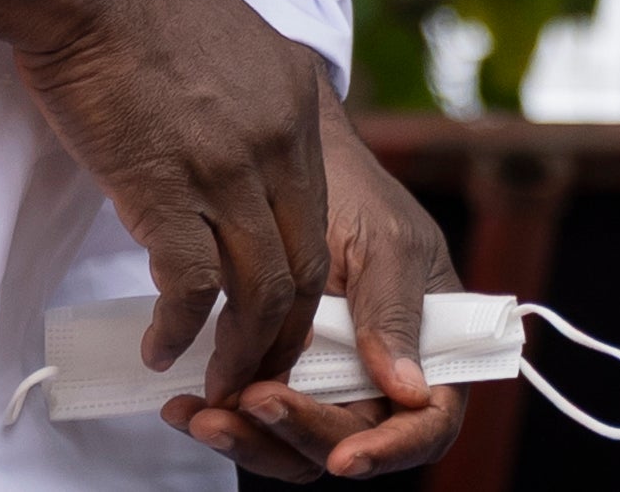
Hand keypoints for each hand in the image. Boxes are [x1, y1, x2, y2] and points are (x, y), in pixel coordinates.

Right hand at [0, 0, 332, 407]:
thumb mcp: (223, 37)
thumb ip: (241, 97)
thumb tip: (222, 139)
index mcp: (297, 98)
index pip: (318, 216)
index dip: (301, 280)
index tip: (279, 316)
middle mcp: (278, 138)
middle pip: (302, 263)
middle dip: (284, 332)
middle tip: (259, 369)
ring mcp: (227, 166)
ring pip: (258, 288)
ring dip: (241, 348)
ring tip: (217, 380)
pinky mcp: (168, 188)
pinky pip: (190, 284)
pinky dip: (181, 327)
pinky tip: (162, 346)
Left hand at [172, 69, 466, 480]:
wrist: (289, 162)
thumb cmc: (355, 192)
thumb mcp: (385, 245)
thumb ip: (395, 315)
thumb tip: (409, 391)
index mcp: (432, 348)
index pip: (428, 423)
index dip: (391, 449)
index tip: (344, 458)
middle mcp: (383, 378)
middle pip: (352, 442)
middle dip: (298, 435)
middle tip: (247, 402)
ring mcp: (329, 382)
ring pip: (298, 446)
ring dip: (251, 438)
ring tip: (199, 414)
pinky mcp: (281, 378)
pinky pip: (259, 421)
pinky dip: (226, 420)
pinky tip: (186, 406)